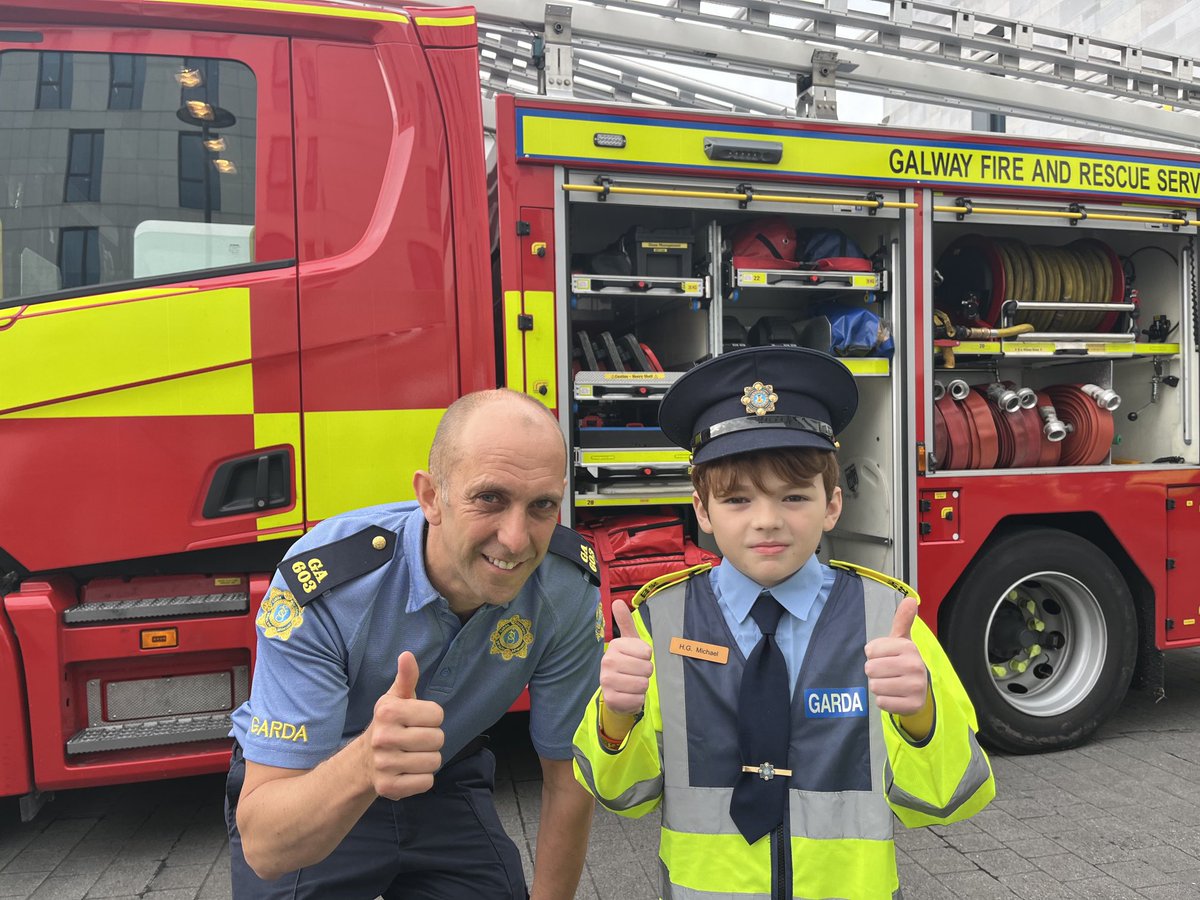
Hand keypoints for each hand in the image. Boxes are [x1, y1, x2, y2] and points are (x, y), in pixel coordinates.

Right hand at [363, 651, 444, 800]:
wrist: (364, 760)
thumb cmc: (389, 724)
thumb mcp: (396, 698)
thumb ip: (406, 677)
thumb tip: (407, 655)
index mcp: (388, 712)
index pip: (437, 714)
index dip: (431, 718)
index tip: (416, 720)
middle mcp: (383, 738)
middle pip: (438, 739)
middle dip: (432, 740)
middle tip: (415, 740)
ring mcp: (385, 765)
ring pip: (434, 762)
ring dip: (428, 760)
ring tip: (411, 755)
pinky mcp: (389, 788)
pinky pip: (426, 783)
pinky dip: (422, 779)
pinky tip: (408, 772)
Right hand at [600, 600, 652, 716]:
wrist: (617, 691)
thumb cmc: (627, 663)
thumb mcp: (629, 642)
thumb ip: (625, 622)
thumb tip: (617, 602)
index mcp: (615, 646)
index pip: (647, 652)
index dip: (646, 657)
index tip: (636, 658)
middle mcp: (607, 662)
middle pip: (647, 669)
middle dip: (645, 673)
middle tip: (635, 673)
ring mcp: (607, 681)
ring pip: (643, 684)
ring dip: (642, 686)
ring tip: (632, 683)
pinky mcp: (611, 699)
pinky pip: (638, 699)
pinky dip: (637, 699)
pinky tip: (629, 695)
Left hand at [864, 597, 928, 716]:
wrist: (920, 691)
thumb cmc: (904, 662)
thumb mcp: (901, 641)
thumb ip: (902, 620)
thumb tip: (910, 599)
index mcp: (909, 647)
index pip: (870, 650)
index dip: (873, 655)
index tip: (886, 657)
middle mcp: (915, 665)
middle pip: (870, 669)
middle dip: (875, 672)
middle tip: (888, 673)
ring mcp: (916, 687)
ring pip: (874, 686)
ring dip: (879, 686)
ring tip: (892, 684)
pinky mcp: (913, 705)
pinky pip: (882, 702)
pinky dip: (885, 701)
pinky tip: (895, 696)